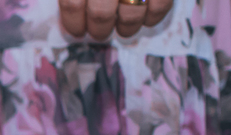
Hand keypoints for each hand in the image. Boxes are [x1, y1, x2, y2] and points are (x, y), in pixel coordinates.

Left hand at [58, 0, 173, 39]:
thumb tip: (72, 9)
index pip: (72, 3)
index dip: (72, 21)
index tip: (76, 31)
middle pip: (100, 13)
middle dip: (99, 29)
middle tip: (99, 34)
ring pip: (129, 12)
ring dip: (126, 27)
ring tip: (124, 30)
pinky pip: (160, 4)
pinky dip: (154, 17)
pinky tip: (149, 20)